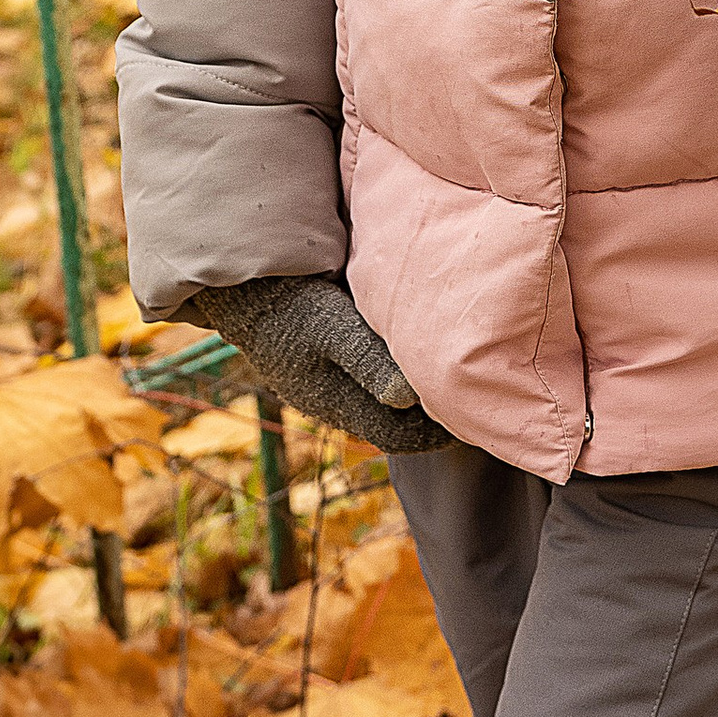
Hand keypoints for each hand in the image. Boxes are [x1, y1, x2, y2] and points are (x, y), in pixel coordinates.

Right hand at [187, 275, 453, 454]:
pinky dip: (394, 367)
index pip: (400, 437)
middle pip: (393, 422)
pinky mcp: (320, 355)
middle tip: (477, 393)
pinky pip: (367, 372)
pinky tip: (412, 344)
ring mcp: (323, 379)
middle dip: (432, 414)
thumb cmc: (287, 302)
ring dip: (414, 389)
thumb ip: (370, 361)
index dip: (440, 432)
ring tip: (453, 369)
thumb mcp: (331, 327)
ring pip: (380, 397)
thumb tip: (412, 397)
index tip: (477, 415)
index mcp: (337, 403)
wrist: (240, 280)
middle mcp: (332, 399)